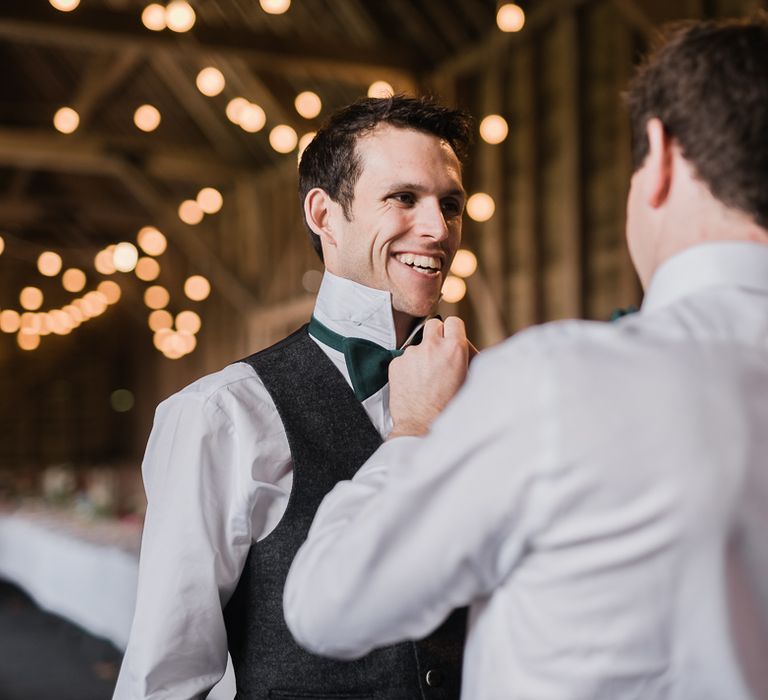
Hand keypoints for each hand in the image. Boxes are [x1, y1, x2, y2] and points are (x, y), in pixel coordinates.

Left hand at [388, 317, 468, 437]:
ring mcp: (411, 354)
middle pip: (434, 324)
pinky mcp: (396, 363)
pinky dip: (408, 367)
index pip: (454, 321)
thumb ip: (465, 358)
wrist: (422, 426)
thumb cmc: (449, 408)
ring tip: (426, 378)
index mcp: (454, 349)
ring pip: (418, 344)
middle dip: (437, 335)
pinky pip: (404, 358)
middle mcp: (432, 346)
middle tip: (439, 352)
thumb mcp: (468, 380)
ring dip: (422, 355)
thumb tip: (462, 347)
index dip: (453, 331)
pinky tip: (414, 384)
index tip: (452, 339)